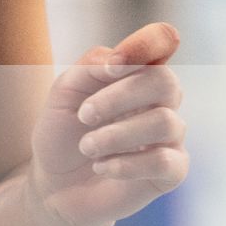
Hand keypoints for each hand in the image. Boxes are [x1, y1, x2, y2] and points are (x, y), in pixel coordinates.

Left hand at [27, 21, 188, 225]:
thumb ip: (90, 68)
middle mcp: (159, 101)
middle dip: (118, 97)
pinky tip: (102, 167)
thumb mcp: (63, 92)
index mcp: (135, 73)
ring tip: (87, 146)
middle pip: (165, 81)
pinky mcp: (171, 172)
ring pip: (165, 122)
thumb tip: (121, 60)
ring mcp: (169, 137)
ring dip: (117, 134)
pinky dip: (127, 163)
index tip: (114, 62)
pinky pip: (166, 161)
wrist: (54, 183)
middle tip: (83, 115)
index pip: (162, 42)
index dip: (148, 43)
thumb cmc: (61, 132)